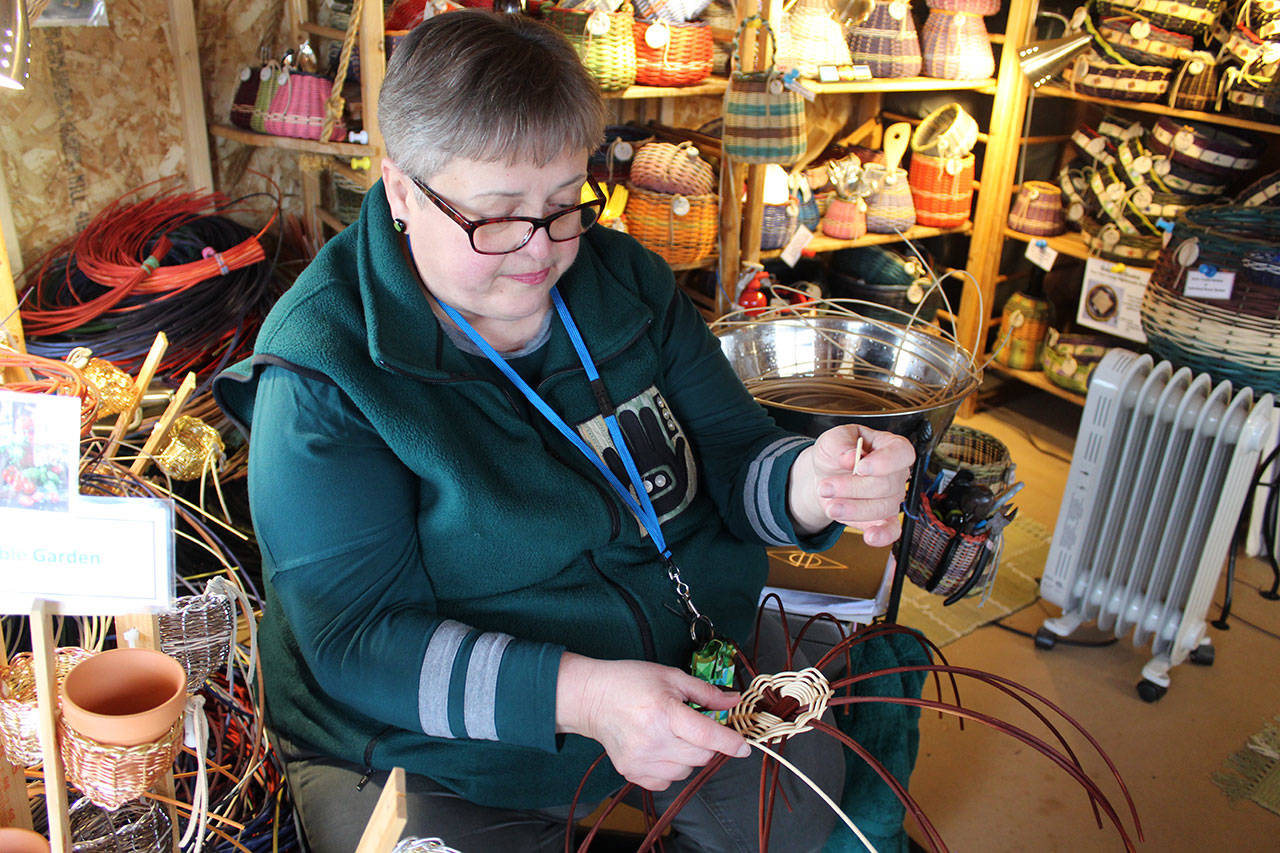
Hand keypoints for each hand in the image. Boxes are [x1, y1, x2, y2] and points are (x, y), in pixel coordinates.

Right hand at [556, 653, 749, 790]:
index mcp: (664, 713)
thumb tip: (733, 701)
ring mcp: (641, 760)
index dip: (731, 743)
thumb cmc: (630, 682)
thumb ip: (705, 692)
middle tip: (694, 726)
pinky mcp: (631, 773)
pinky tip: (660, 748)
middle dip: (707, 743)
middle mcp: (653, 740)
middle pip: (701, 756)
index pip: (707, 736)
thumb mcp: (671, 677)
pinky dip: (671, 768)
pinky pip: (667, 781)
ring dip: (688, 756)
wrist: (591, 698)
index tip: (744, 747)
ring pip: (686, 771)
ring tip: (672, 735)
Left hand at [601, 405, 689, 517]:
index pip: (655, 433)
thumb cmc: (678, 490)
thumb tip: (679, 440)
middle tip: (624, 412)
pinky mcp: (628, 481)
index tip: (644, 410)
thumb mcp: (684, 471)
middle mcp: (648, 459)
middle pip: (638, 437)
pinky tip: (606, 450)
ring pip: (626, 450)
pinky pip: (618, 469)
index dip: (649, 420)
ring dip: (619, 438)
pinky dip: (612, 460)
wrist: (668, 510)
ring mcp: (637, 470)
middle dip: (631, 424)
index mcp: (662, 455)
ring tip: (612, 427)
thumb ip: (680, 454)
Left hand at [789, 425, 913, 545]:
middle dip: (852, 488)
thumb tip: (851, 458)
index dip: (884, 462)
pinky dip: (882, 535)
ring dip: (853, 509)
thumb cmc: (836, 453)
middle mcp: (896, 473)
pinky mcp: (883, 519)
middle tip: (826, 487)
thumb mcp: (832, 440)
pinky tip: (870, 537)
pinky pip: (891, 530)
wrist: (826, 475)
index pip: (901, 452)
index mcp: (890, 446)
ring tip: (830, 506)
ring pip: (881, 508)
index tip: (860, 467)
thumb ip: (840, 444)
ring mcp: (892, 498)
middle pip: (885, 484)